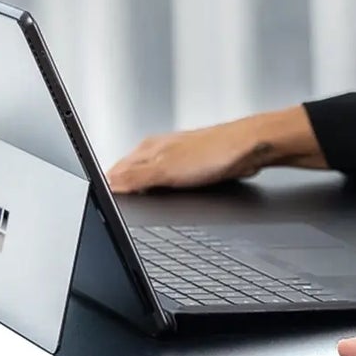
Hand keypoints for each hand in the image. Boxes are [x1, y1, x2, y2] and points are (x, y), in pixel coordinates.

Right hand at [106, 121, 267, 192]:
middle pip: (130, 173)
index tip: (105, 202)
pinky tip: (169, 196)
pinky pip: (171, 180)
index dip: (109, 188)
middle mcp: (159, 150)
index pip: (116, 171)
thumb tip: (109, 184)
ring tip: (140, 201)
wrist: (250, 149)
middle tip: (120, 205)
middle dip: (124, 189)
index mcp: (147, 149)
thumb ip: (135, 178)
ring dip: (144, 189)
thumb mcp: (167, 171)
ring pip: (151, 177)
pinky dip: (165, 190)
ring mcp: (176, 157)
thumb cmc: (215, 153)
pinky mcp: (193, 166)